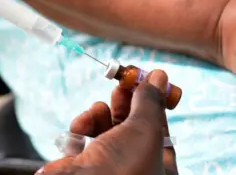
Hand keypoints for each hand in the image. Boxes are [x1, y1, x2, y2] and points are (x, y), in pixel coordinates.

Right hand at [38, 70, 177, 174]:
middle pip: (131, 128)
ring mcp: (106, 168)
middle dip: (124, 104)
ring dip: (99, 114)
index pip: (161, 131)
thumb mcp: (145, 129)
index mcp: (159, 168)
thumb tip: (160, 76)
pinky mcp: (82, 165)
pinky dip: (81, 128)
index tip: (146, 81)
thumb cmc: (123, 167)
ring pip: (105, 131)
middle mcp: (134, 169)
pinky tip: (80, 126)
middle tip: (120, 83)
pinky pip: (83, 139)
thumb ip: (150, 101)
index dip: (154, 105)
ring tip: (97, 108)